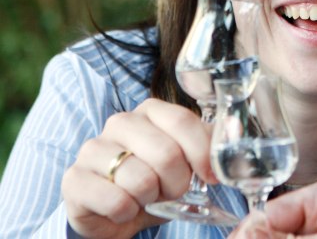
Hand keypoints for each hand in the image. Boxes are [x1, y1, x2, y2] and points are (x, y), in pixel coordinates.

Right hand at [62, 98, 216, 238]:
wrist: (116, 212)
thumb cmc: (157, 180)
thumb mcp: (188, 160)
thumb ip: (211, 142)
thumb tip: (235, 130)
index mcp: (150, 111)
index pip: (183, 122)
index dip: (202, 154)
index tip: (211, 176)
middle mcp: (119, 123)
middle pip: (166, 153)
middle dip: (177, 183)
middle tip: (172, 191)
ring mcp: (92, 149)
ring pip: (140, 180)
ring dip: (151, 199)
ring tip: (145, 197)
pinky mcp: (74, 179)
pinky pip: (116, 201)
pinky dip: (127, 212)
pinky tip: (124, 208)